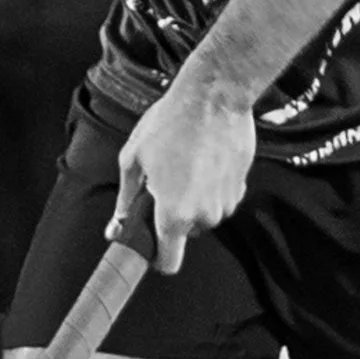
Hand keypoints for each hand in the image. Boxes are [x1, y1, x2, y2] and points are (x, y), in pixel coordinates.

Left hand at [115, 73, 257, 273]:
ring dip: (193, 198)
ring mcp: (227, 202)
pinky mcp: (242, 186)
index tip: (149, 248)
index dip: (156, 258)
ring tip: (183, 164)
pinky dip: (211, 186)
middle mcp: (204, 215)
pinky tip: (203, 159)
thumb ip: (126, 199)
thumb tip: (118, 225)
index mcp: (173, 213)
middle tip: (162, 182)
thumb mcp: (134, 158)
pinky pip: (221, 197)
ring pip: (204, 214)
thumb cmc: (171, 123)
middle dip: (173, 214)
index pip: (168, 262)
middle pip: (185, 233)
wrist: (214, 96)